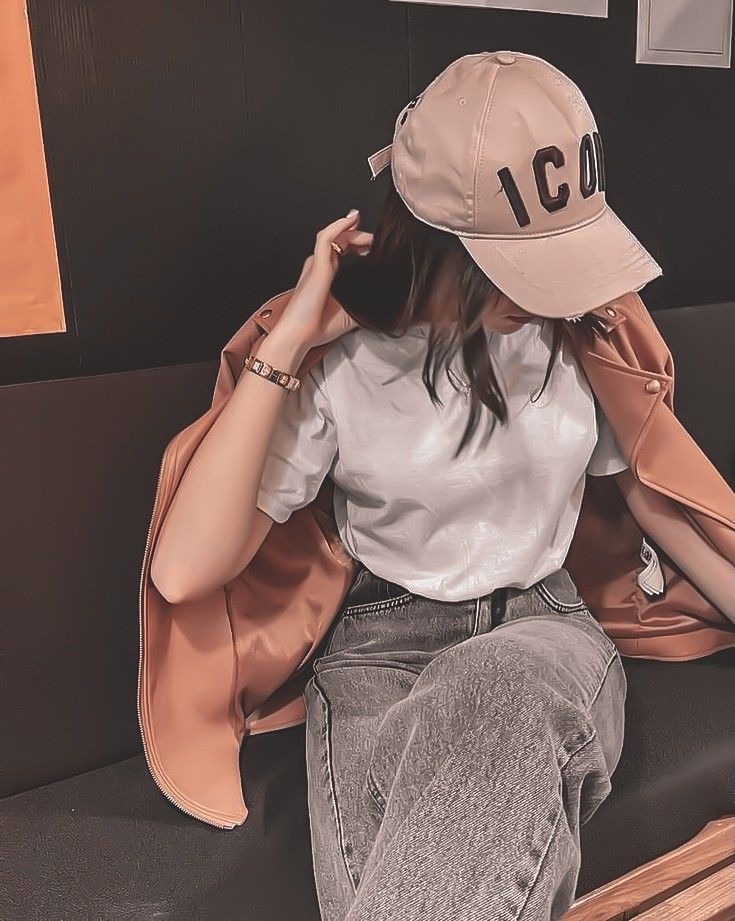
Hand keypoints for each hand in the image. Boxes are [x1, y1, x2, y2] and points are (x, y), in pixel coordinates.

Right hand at [277, 209, 372, 349]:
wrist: (297, 336)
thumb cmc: (316, 327)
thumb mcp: (350, 313)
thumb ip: (364, 304)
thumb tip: (383, 304)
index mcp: (325, 275)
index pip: (342, 250)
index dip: (358, 243)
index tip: (375, 245)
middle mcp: (319, 266)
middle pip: (340, 241)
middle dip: (359, 236)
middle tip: (377, 240)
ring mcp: (316, 264)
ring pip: (335, 236)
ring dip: (354, 231)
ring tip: (371, 235)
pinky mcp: (316, 266)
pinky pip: (326, 238)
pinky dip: (339, 226)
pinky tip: (352, 220)